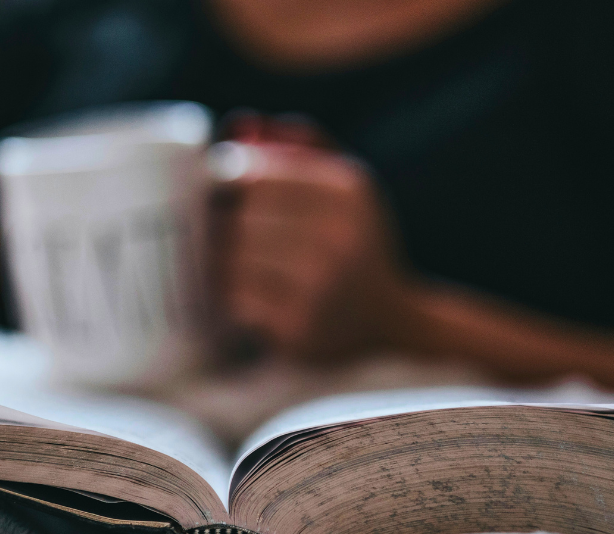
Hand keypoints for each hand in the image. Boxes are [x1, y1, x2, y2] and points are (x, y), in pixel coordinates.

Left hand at [210, 121, 409, 359]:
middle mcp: (338, 235)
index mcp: (346, 190)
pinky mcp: (298, 327)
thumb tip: (239, 125)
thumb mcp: (345, 185)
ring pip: (232, 257)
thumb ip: (297, 146)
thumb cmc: (353, 242)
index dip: (225, 182)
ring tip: (238, 264)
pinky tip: (249, 294)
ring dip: (224, 261)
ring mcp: (319, 285)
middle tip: (228, 234)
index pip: (253, 173)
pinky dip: (232, 295)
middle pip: (240, 216)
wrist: (389, 321)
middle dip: (225, 224)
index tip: (225, 196)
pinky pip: (235, 298)